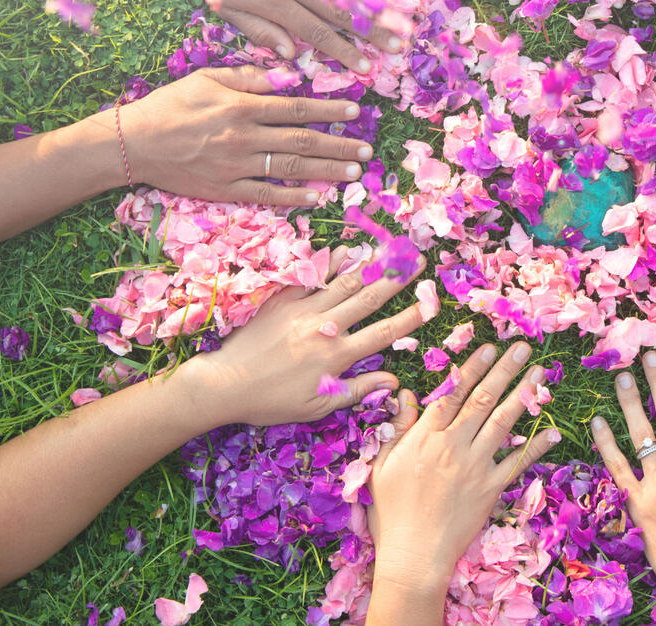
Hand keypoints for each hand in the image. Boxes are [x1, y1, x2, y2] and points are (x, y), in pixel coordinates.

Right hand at [122, 65, 370, 205]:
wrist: (134, 143)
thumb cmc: (171, 106)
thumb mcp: (207, 79)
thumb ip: (249, 78)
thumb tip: (289, 75)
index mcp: (242, 107)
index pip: (296, 108)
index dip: (329, 109)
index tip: (356, 110)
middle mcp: (244, 137)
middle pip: (302, 142)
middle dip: (339, 144)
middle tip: (366, 149)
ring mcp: (236, 167)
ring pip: (291, 169)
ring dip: (327, 170)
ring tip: (355, 171)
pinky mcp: (225, 190)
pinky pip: (267, 195)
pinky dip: (295, 197)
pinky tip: (318, 197)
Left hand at [167, 0, 402, 69]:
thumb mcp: (225, 6)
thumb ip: (260, 31)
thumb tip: (292, 55)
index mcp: (273, 2)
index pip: (317, 33)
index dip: (343, 52)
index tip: (365, 67)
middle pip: (339, 10)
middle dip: (370, 31)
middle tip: (396, 45)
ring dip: (371, 1)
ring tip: (394, 17)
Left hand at [175, 246, 425, 427]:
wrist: (224, 384)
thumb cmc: (271, 401)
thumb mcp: (317, 406)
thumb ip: (356, 391)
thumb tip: (392, 382)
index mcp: (336, 356)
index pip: (383, 333)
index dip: (410, 318)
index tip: (431, 304)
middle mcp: (325, 327)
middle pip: (369, 298)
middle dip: (397, 278)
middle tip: (418, 260)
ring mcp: (303, 310)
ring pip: (343, 282)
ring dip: (369, 264)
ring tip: (389, 248)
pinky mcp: (282, 301)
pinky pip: (311, 278)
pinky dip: (329, 264)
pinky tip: (344, 251)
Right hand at [367, 342, 559, 599]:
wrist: (413, 557)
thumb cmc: (391, 513)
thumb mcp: (383, 466)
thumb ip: (398, 428)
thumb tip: (406, 393)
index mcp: (426, 438)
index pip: (453, 393)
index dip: (472, 368)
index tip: (488, 347)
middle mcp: (454, 446)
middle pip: (482, 400)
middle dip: (504, 370)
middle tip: (523, 346)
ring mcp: (476, 467)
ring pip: (503, 423)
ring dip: (523, 395)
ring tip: (540, 373)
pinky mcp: (491, 489)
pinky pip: (518, 463)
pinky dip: (537, 446)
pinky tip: (554, 430)